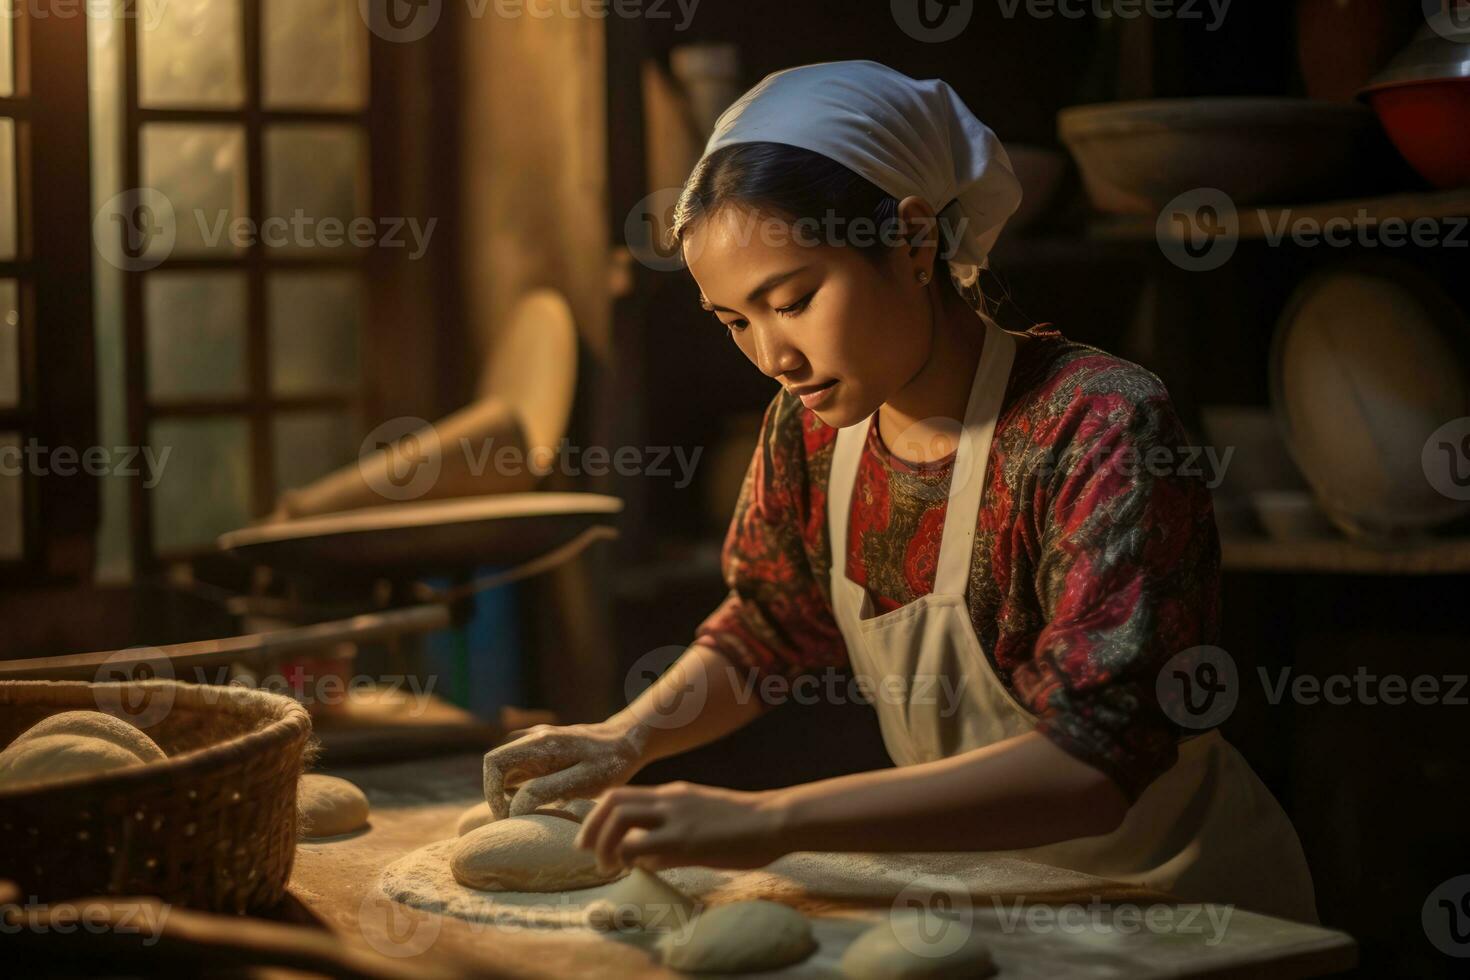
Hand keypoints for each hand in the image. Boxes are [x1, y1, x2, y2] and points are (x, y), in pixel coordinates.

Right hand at [482, 720, 647, 820]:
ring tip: (525, 812)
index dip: (491, 791)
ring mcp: (537, 741)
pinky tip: (537, 801)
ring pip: (507, 766)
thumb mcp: (583, 781)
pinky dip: (519, 785)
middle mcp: (534, 737)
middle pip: (496, 764)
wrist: (629, 741)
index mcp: (540, 743)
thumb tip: (515, 807)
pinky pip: (520, 766)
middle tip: (513, 818)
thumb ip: (547, 790)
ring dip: (507, 790)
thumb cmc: (610, 763)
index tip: (506, 815)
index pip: (494, 762)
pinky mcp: (544, 749)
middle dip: (497, 793)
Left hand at [574, 781, 789, 874]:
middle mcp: (669, 799)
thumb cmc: (744, 824)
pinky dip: (628, 856)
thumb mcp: (702, 814)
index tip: (592, 835)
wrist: (774, 819)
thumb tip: (648, 854)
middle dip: (591, 826)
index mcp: (673, 793)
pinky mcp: (686, 839)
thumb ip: (673, 827)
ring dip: (604, 843)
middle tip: (586, 851)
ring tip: (607, 865)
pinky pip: (642, 844)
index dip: (599, 814)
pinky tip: (636, 869)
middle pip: (612, 801)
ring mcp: (676, 817)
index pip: (622, 794)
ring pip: (619, 818)